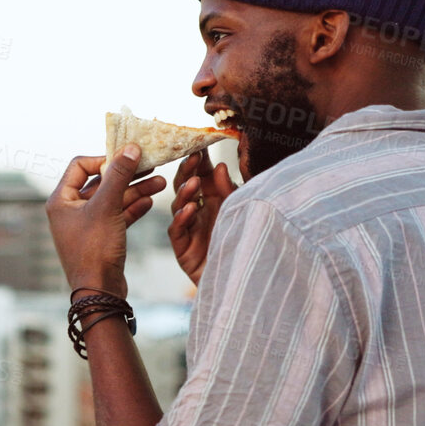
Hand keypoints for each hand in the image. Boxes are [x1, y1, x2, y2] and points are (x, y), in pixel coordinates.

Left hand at [45, 145, 166, 295]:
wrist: (99, 292)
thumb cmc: (95, 249)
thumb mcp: (107, 207)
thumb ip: (118, 175)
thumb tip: (130, 148)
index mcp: (61, 200)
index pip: (80, 166)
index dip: (104, 158)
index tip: (127, 158)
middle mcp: (70, 210)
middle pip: (100, 182)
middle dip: (127, 175)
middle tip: (151, 166)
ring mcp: (85, 225)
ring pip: (112, 200)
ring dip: (135, 191)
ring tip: (161, 184)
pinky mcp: (100, 238)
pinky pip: (116, 216)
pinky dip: (132, 208)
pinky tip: (150, 202)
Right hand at [169, 148, 235, 284]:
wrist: (246, 283)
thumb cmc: (247, 243)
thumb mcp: (241, 210)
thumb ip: (230, 189)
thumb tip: (219, 165)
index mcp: (213, 200)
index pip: (202, 175)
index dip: (199, 160)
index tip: (199, 143)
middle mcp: (199, 212)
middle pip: (186, 186)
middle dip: (187, 171)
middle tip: (192, 157)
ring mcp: (189, 230)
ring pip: (178, 205)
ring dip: (185, 192)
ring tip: (195, 183)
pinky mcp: (183, 249)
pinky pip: (177, 231)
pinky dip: (182, 218)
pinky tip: (191, 209)